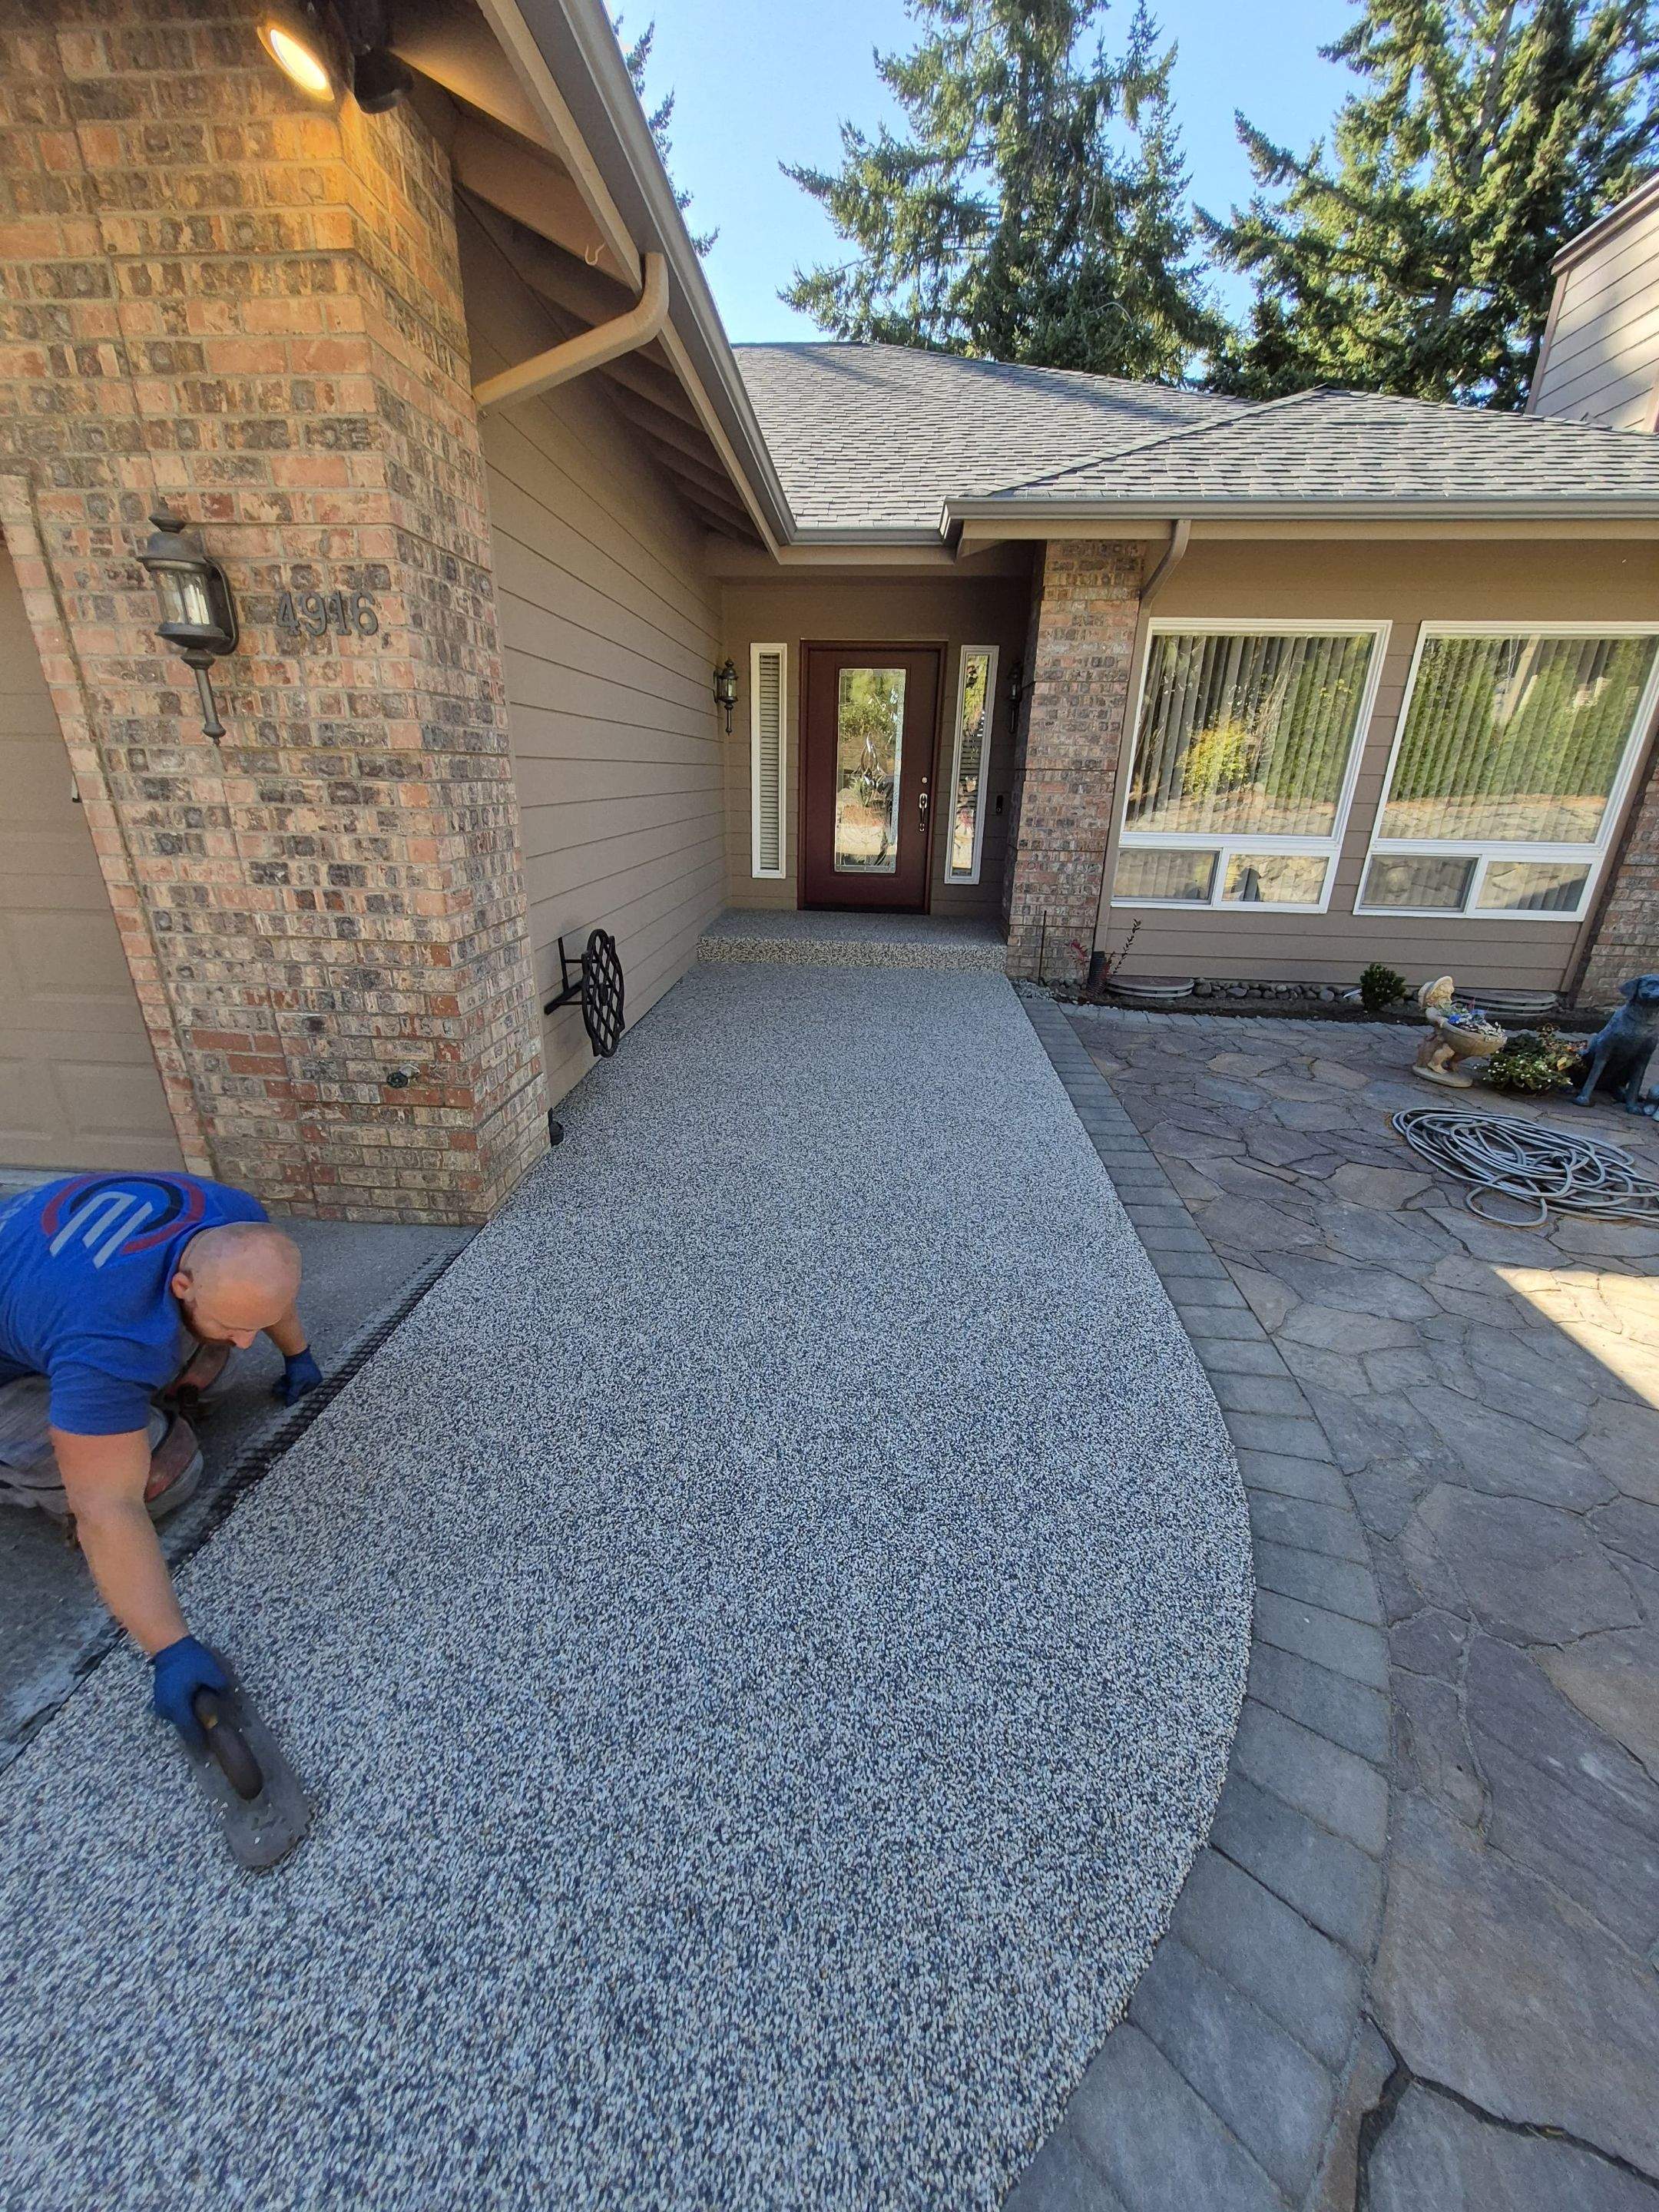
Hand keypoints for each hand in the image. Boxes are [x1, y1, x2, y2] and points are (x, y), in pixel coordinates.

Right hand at [151, 1635, 228, 1750]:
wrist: (170, 1646)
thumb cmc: (190, 1660)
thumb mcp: (209, 1672)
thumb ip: (219, 1689)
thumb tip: (230, 1704)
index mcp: (177, 1706)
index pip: (189, 1731)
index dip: (199, 1743)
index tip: (208, 1754)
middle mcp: (167, 1710)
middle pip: (184, 1728)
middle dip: (197, 1735)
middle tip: (211, 1742)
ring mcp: (162, 1704)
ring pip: (179, 1720)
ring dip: (192, 1724)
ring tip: (206, 1727)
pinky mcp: (162, 1698)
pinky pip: (176, 1711)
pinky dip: (186, 1714)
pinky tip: (196, 1713)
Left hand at [274, 1348, 322, 1405]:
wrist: (295, 1350)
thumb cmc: (298, 1367)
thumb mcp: (295, 1383)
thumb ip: (292, 1395)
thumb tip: (289, 1405)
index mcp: (316, 1382)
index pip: (302, 1393)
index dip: (291, 1393)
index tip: (283, 1391)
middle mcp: (314, 1377)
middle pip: (298, 1387)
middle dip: (287, 1388)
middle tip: (278, 1386)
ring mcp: (308, 1372)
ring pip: (295, 1382)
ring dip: (286, 1383)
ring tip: (279, 1381)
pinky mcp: (302, 1367)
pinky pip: (294, 1377)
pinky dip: (288, 1378)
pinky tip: (283, 1377)